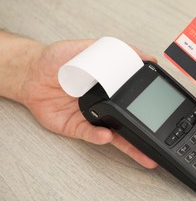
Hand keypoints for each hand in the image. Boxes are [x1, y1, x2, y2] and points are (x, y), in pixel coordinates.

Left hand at [20, 39, 157, 167]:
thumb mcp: (84, 47)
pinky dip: (98, 136)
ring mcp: (93, 117)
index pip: (135, 95)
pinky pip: (90, 134)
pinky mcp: (77, 127)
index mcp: (111, 85)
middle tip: (160, 138)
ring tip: (144, 152)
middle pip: (130, 119)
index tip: (162, 105)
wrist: (29, 75)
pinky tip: (106, 135)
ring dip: (131, 144)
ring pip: (115, 134)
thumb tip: (138, 54)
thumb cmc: (55, 60)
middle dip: (146, 132)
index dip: (148, 101)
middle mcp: (106, 103)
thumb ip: (110, 50)